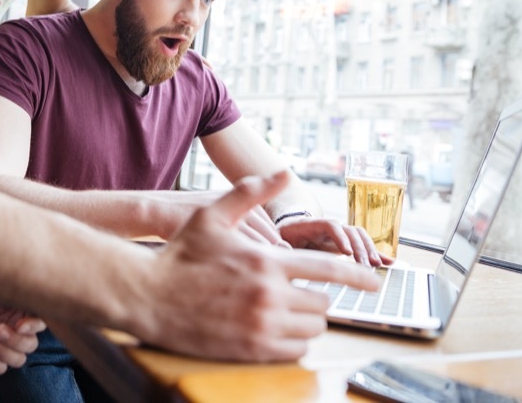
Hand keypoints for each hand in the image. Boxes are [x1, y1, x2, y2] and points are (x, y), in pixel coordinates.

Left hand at [0, 293, 45, 374]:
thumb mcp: (1, 284)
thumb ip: (19, 289)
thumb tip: (33, 291)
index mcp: (27, 311)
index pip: (40, 325)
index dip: (33, 328)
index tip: (19, 324)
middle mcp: (20, 329)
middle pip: (30, 346)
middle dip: (14, 340)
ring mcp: (4, 342)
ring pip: (17, 360)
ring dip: (3, 351)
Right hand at [133, 171, 380, 361]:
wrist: (147, 295)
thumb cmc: (179, 254)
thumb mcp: (212, 215)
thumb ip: (252, 194)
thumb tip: (284, 171)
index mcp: (267, 262)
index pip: (330, 270)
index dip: (359, 276)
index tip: (375, 280)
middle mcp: (270, 296)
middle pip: (323, 304)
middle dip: (315, 297)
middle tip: (296, 292)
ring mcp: (261, 326)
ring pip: (311, 329)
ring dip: (306, 319)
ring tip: (285, 309)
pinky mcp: (251, 350)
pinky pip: (294, 351)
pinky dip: (293, 341)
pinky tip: (276, 329)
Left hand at [277, 218, 392, 266]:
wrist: (285, 232)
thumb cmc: (279, 239)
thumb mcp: (277, 240)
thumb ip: (281, 245)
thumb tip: (282, 250)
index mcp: (310, 225)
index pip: (330, 225)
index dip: (339, 237)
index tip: (346, 252)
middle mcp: (327, 228)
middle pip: (349, 230)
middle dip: (360, 247)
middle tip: (366, 265)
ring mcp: (337, 235)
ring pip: (359, 237)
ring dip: (369, 250)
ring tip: (376, 266)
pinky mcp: (343, 244)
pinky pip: (362, 246)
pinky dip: (375, 253)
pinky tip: (389, 263)